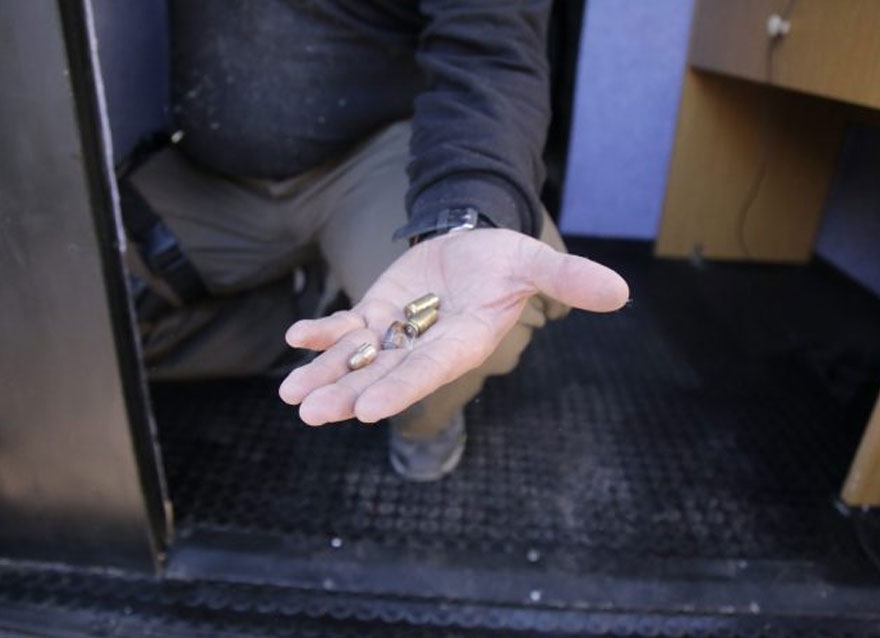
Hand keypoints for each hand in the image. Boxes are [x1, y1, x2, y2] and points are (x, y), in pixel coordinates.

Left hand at [279, 229, 628, 424]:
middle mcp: (426, 346)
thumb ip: (567, 279)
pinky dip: (322, 333)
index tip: (365, 408)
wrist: (473, 245)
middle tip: (312, 412)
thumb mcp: (533, 261)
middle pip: (384, 375)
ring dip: (324, 375)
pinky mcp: (376, 314)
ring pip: (357, 360)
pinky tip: (296, 336)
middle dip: (348, 393)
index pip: (430, 369)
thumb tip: (620, 293)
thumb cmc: (504, 259)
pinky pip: (345, 328)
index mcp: (463, 341)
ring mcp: (397, 333)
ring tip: (292, 394)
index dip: (399, 387)